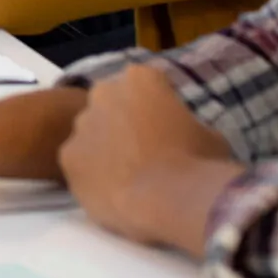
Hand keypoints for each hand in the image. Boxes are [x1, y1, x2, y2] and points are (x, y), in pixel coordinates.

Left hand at [59, 64, 239, 250]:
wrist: (171, 199)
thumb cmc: (197, 162)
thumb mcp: (210, 134)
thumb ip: (186, 124)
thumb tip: (182, 134)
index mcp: (139, 78)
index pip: (144, 85)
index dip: (156, 108)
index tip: (166, 128)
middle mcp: (103, 93)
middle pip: (110, 105)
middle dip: (122, 122)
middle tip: (142, 151)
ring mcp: (81, 125)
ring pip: (90, 133)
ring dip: (103, 147)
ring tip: (126, 175)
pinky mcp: (67, 157)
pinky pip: (79, 163)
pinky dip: (91, 174)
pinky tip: (110, 191)